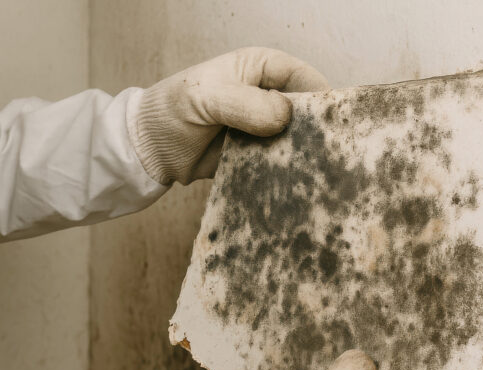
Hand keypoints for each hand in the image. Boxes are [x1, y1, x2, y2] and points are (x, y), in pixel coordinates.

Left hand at [126, 47, 328, 184]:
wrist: (150, 151)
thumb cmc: (172, 111)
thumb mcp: (206, 99)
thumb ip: (244, 104)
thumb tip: (285, 116)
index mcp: (262, 70)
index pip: (305, 78)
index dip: (322, 98)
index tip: (332, 123)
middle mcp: (269, 98)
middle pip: (308, 114)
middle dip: (318, 133)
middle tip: (327, 155)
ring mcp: (266, 130)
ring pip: (298, 142)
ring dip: (304, 158)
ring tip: (315, 175)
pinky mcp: (260, 157)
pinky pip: (281, 165)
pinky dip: (287, 174)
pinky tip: (294, 186)